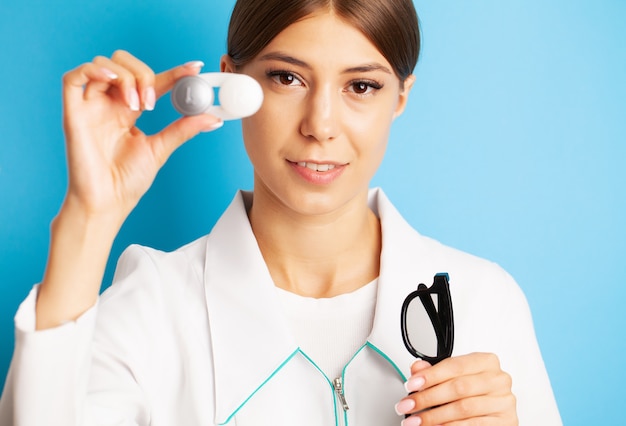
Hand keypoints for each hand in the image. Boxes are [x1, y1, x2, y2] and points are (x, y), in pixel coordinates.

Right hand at [61, 50, 222, 224]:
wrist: (107, 202)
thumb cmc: (127, 181)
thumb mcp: (160, 149)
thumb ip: (183, 129)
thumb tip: (213, 118)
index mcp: (128, 110)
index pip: (152, 81)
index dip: (174, 72)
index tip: (196, 69)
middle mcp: (109, 104)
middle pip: (123, 62)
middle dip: (143, 74)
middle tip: (152, 102)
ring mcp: (90, 106)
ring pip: (103, 64)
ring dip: (126, 77)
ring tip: (137, 106)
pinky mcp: (73, 113)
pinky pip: (73, 77)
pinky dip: (93, 70)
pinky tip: (113, 82)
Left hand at [395, 353, 517, 425]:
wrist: (492, 415)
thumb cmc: (473, 392)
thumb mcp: (454, 377)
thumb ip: (435, 372)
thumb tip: (417, 369)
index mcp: (486, 362)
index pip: (455, 365)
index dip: (431, 375)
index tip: (412, 384)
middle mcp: (498, 380)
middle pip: (458, 388)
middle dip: (428, 398)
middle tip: (409, 405)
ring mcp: (504, 402)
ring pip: (464, 409)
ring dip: (434, 417)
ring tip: (416, 421)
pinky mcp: (506, 422)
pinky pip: (473, 425)